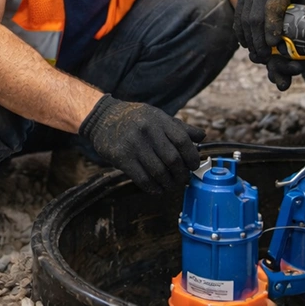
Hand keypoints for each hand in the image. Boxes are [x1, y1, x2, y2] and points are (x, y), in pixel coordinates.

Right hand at [78, 94, 204, 193]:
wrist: (101, 117)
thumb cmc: (134, 118)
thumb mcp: (156, 116)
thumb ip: (179, 127)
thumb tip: (203, 136)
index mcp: (158, 119)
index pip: (182, 140)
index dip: (192, 156)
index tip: (194, 166)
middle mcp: (147, 130)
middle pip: (172, 159)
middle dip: (181, 174)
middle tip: (183, 179)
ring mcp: (133, 144)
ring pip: (159, 172)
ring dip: (168, 183)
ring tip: (171, 185)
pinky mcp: (122, 157)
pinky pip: (142, 178)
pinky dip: (153, 188)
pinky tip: (157, 189)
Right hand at [233, 0, 304, 88]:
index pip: (273, 8)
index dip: (272, 28)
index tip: (274, 45)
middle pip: (255, 18)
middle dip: (258, 40)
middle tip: (264, 57)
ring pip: (244, 19)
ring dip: (249, 39)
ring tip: (256, 53)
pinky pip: (239, 15)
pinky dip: (241, 31)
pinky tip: (247, 42)